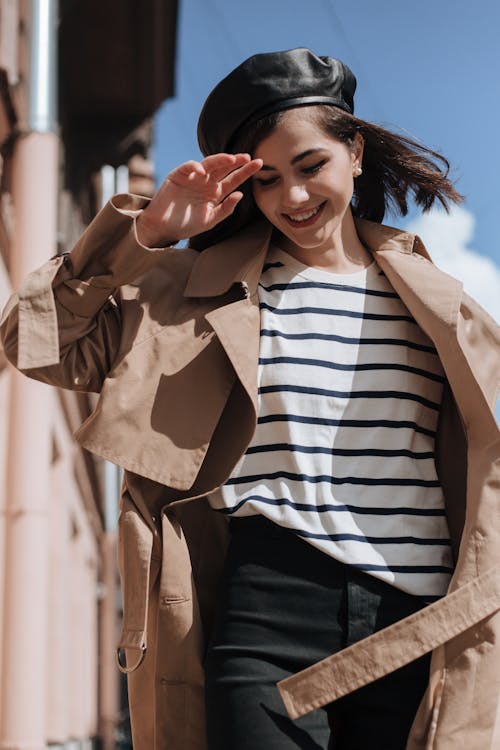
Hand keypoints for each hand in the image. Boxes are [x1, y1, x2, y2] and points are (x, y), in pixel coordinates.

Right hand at [136, 153, 262, 246]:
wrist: (163, 228)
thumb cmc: (186, 225)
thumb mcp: (210, 220)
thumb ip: (226, 209)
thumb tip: (240, 195)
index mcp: (216, 193)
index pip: (233, 180)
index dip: (245, 171)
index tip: (259, 163)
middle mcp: (206, 183)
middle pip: (224, 168)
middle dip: (236, 161)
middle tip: (248, 157)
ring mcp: (193, 178)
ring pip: (208, 164)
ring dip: (219, 160)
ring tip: (231, 159)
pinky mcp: (178, 176)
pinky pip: (187, 168)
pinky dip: (193, 166)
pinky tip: (201, 169)